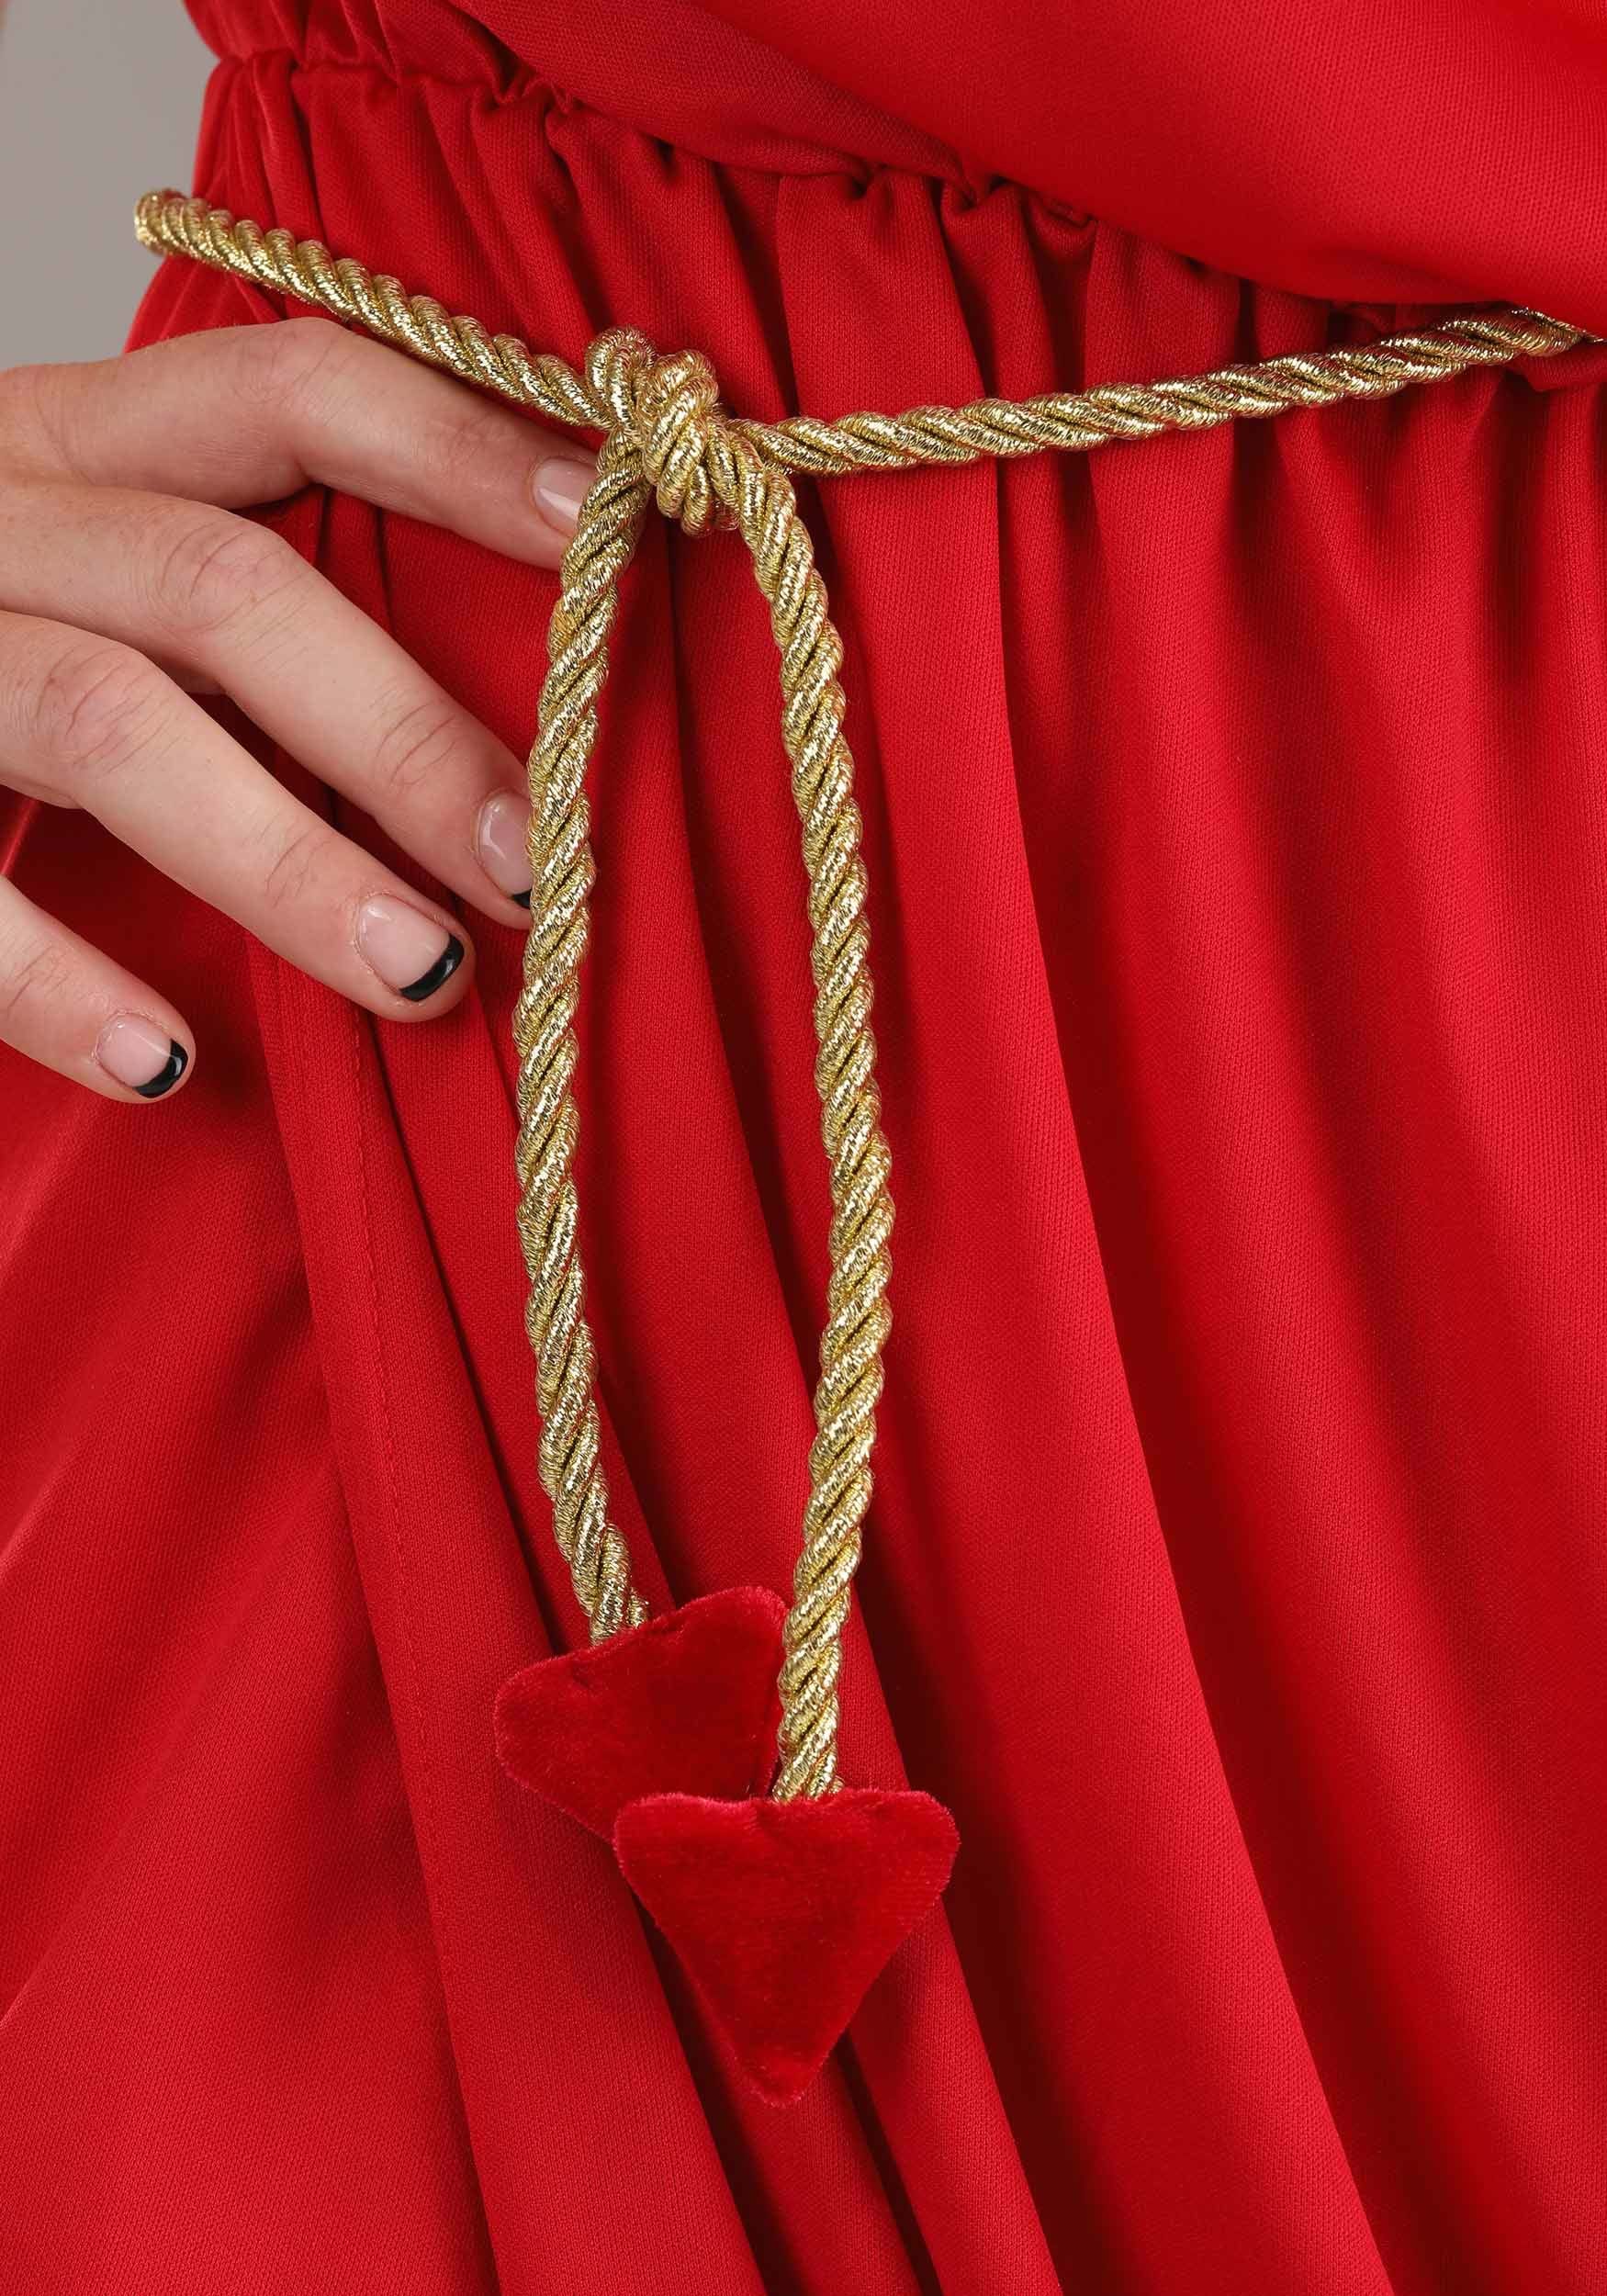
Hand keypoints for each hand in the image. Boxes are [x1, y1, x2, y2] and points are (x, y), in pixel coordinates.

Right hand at [0, 318, 598, 1100]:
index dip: (456, 442)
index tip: (609, 527)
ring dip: (282, 857)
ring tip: (423, 978)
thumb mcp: (75, 573)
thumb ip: (230, 608)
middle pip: (219, 579)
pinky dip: (53, 978)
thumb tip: (486, 731)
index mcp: (61, 442)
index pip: (283, 388)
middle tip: (537, 864)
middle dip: (399, 726)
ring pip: (103, 715)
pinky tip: (170, 1061)